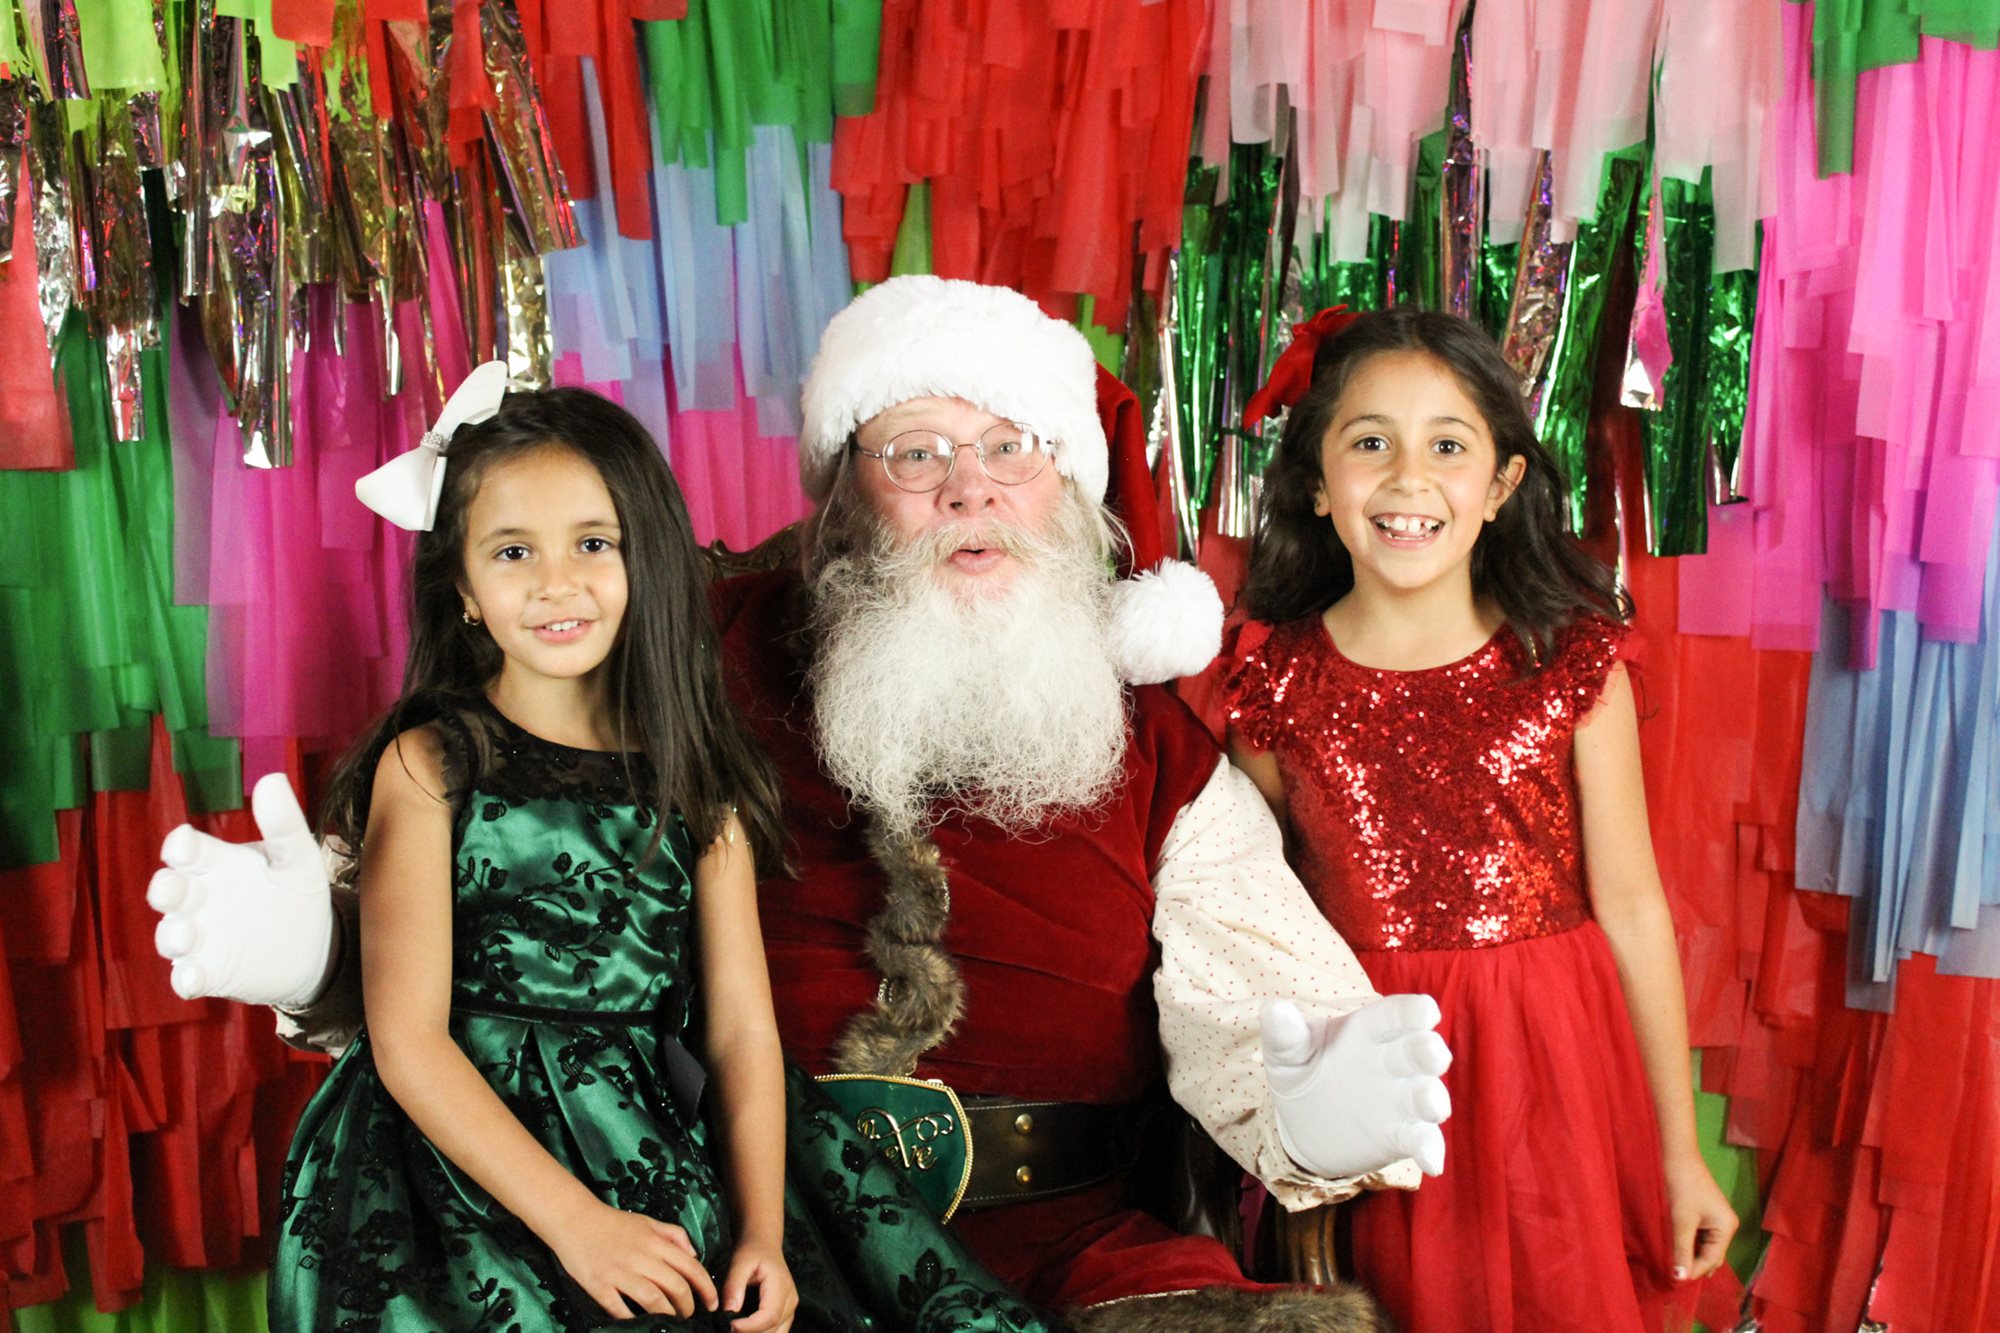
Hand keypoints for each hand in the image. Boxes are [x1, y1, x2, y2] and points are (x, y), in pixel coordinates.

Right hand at [147, 773, 334, 1007]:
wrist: (314, 945)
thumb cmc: (295, 892)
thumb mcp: (297, 857)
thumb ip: (284, 823)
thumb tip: (272, 779)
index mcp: (216, 863)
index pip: (188, 850)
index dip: (181, 847)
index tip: (184, 845)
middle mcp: (200, 898)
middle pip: (169, 891)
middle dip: (165, 890)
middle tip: (171, 890)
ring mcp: (200, 936)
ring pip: (171, 935)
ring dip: (172, 935)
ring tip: (185, 936)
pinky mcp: (209, 971)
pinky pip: (187, 976)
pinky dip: (185, 979)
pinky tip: (193, 980)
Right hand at [548, 1202, 718, 1320]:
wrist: (575, 1220)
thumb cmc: (614, 1223)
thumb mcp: (649, 1221)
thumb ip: (674, 1235)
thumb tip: (695, 1254)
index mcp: (655, 1242)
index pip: (691, 1267)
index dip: (706, 1288)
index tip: (712, 1303)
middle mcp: (641, 1257)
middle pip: (676, 1287)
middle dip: (688, 1307)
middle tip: (689, 1315)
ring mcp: (619, 1272)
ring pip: (653, 1300)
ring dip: (668, 1315)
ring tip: (672, 1322)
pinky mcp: (599, 1285)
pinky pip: (620, 1309)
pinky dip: (633, 1320)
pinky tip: (642, 1324)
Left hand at [721, 1237, 796, 1331]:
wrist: (763, 1245)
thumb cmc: (752, 1252)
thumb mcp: (739, 1262)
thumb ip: (734, 1285)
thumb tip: (730, 1311)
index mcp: (781, 1287)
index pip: (769, 1316)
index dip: (750, 1327)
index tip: (730, 1325)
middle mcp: (790, 1301)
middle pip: (773, 1329)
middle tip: (728, 1328)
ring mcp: (790, 1309)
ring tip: (737, 1328)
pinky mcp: (786, 1314)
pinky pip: (776, 1332)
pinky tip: (746, 1329)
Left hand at [1261, 994, 1451, 1178]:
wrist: (1303, 1122)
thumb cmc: (1302, 1071)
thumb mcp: (1288, 1052)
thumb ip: (1285, 1033)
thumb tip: (1274, 1010)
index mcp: (1370, 1030)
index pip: (1395, 1015)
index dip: (1413, 1011)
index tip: (1426, 1011)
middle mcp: (1395, 1060)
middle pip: (1420, 1051)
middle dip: (1430, 1051)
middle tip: (1433, 1053)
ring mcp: (1402, 1099)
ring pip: (1427, 1095)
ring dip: (1433, 1099)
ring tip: (1433, 1106)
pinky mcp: (1401, 1134)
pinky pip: (1421, 1139)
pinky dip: (1430, 1148)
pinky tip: (1431, 1162)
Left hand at [1664, 1154, 1736, 1281]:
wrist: (1677, 1156)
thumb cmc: (1681, 1187)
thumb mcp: (1681, 1221)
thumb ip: (1681, 1250)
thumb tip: (1680, 1278)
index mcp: (1726, 1228)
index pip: (1712, 1259)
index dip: (1694, 1271)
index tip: (1674, 1281)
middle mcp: (1726, 1226)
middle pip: (1711, 1255)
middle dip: (1694, 1266)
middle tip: (1673, 1277)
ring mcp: (1716, 1220)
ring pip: (1704, 1247)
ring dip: (1690, 1256)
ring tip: (1673, 1266)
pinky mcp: (1705, 1214)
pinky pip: (1699, 1237)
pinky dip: (1689, 1245)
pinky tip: (1676, 1250)